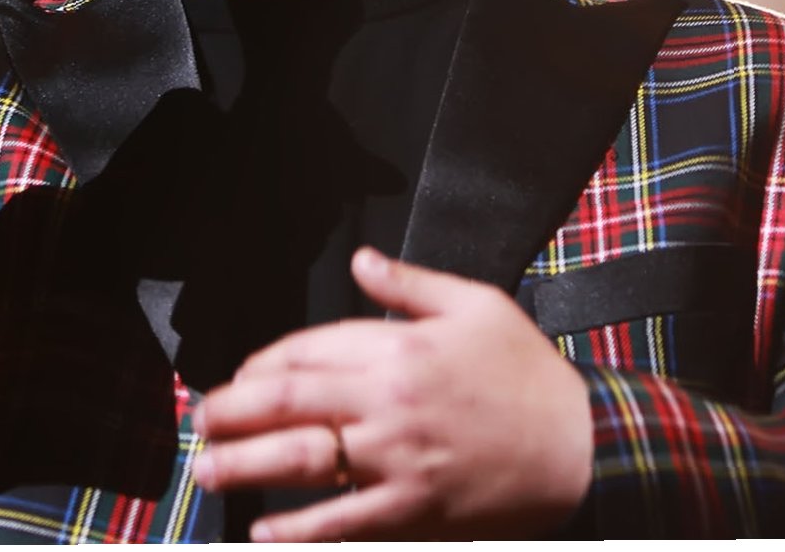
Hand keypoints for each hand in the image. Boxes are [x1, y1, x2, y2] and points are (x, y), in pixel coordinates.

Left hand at [191, 247, 591, 541]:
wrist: (586, 446)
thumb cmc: (530, 375)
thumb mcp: (476, 305)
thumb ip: (408, 284)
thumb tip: (359, 259)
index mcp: (398, 350)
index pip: (307, 351)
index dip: (262, 364)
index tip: (238, 376)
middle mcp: (388, 404)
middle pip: (290, 403)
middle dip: (233, 411)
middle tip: (198, 421)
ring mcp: (398, 461)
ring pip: (304, 461)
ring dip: (246, 465)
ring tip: (208, 470)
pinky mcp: (415, 511)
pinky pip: (343, 523)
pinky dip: (299, 531)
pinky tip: (264, 532)